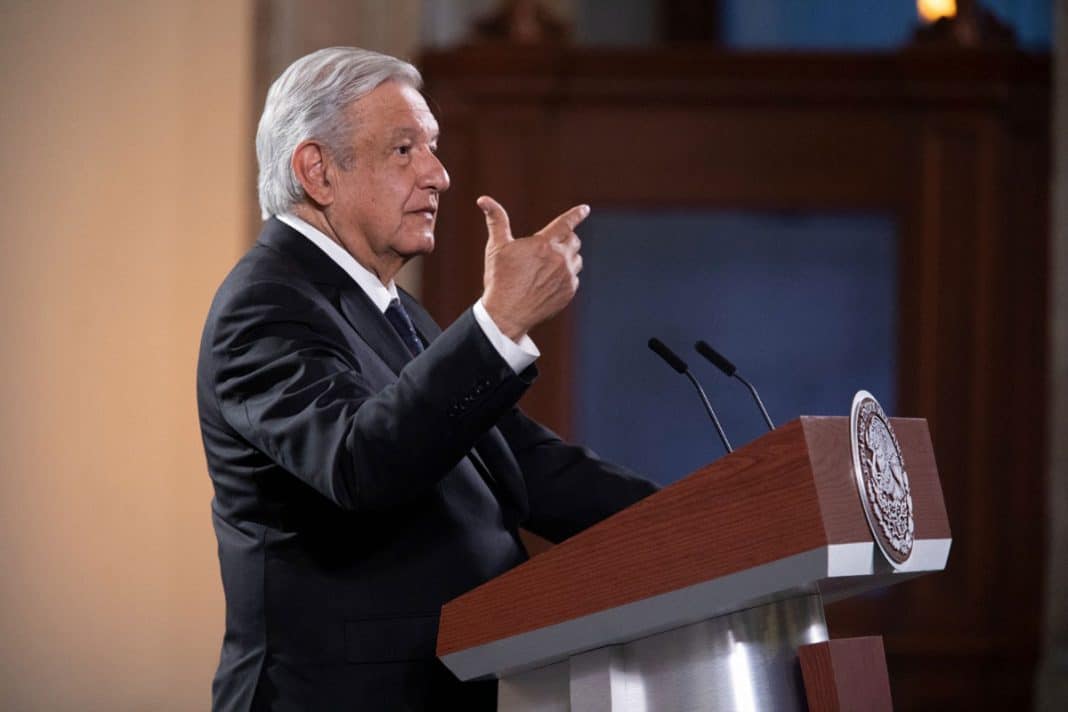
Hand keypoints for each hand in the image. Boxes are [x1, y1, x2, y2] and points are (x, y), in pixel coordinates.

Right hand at [478, 195, 587, 340]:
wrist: (507, 314)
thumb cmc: (500, 279)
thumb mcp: (496, 247)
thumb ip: (496, 220)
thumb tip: (484, 200)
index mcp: (543, 244)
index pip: (566, 223)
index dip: (577, 214)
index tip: (585, 209)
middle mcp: (559, 259)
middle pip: (574, 240)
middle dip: (565, 239)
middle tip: (551, 246)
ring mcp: (567, 277)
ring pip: (577, 260)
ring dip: (568, 258)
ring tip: (548, 266)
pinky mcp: (569, 292)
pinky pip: (574, 278)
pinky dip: (566, 276)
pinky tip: (549, 282)